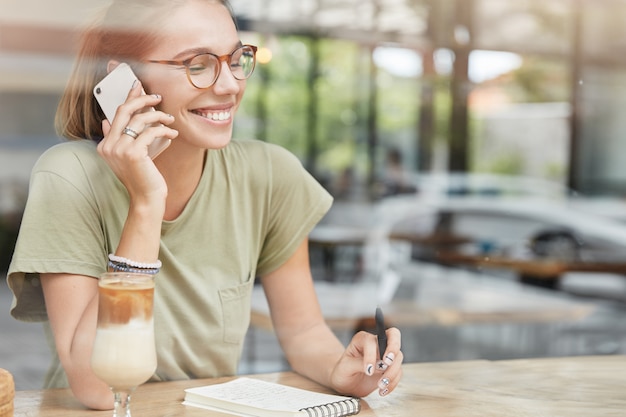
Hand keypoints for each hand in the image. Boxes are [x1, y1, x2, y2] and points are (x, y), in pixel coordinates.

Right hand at [97, 80, 177, 202]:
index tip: (138, 87)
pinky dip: (164, 130)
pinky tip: (173, 132)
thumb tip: (108, 120)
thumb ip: (123, 139)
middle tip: (157, 97)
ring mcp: (119, 149)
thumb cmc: (143, 177)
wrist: (147, 198)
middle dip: (142, 99)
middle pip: (124, 111)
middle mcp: (108, 146)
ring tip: (170, 119)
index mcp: (105, 145)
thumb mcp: (132, 156)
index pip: (116, 114)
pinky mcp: (133, 153)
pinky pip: (151, 132)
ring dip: (158, 116)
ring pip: (140, 120)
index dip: (129, 99)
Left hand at [329, 327, 402, 397]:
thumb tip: (378, 365)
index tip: (368, 370)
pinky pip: (398, 372)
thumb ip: (360, 364)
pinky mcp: (390, 368)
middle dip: (393, 349)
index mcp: (362, 339)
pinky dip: (393, 382)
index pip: (371, 341)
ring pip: (398, 357)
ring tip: (380, 385)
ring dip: (392, 373)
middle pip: (393, 335)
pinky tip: (382, 390)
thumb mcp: (345, 367)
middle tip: (387, 363)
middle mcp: (376, 344)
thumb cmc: (342, 371)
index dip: (372, 354)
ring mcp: (385, 355)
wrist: (346, 383)